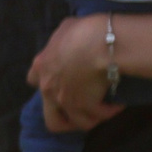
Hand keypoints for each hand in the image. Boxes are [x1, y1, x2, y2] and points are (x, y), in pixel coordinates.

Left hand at [28, 14, 121, 132]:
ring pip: (78, 123)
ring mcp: (66, 100)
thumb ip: (62, 39)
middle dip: (67, 118)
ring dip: (92, 117)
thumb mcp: (66, 28)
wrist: (98, 44)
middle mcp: (48, 88)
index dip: (47, 83)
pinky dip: (109, 111)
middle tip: (83, 110)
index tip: (61, 81)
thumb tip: (69, 37)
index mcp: (41, 65)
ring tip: (104, 109)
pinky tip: (118, 103)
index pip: (32, 80)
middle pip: (52, 118)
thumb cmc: (82, 30)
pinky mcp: (85, 107)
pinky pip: (98, 116)